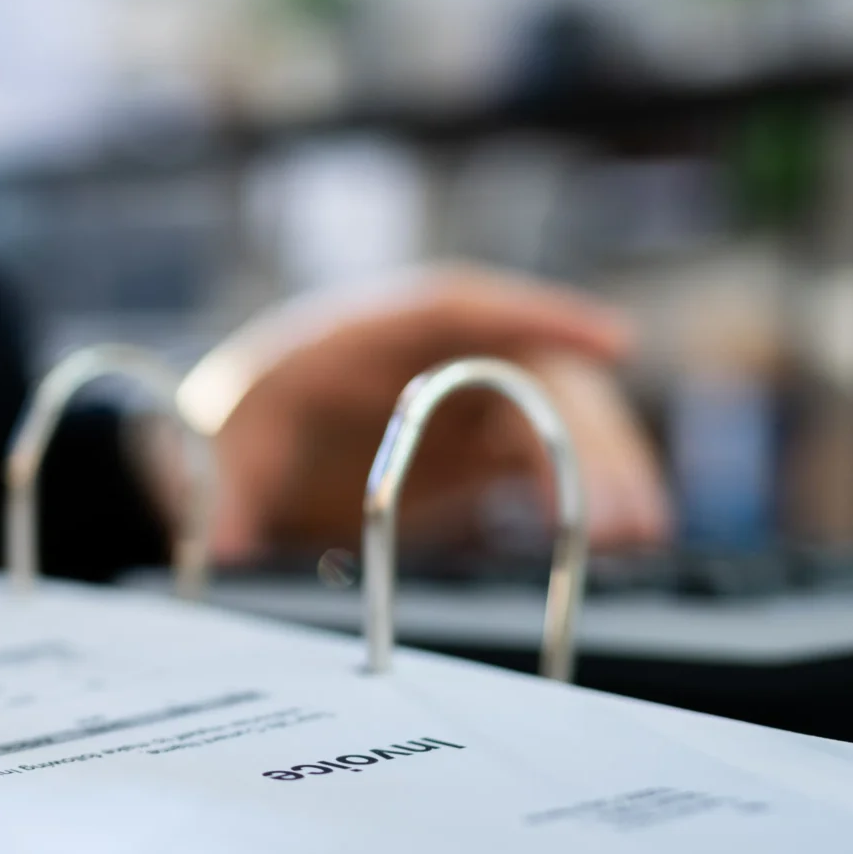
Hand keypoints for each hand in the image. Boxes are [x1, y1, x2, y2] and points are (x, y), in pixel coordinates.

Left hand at [187, 268, 673, 563]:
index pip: (459, 304)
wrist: (229, 453)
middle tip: (622, 507)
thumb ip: (220, 496)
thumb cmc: (230, 431)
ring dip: (600, 468)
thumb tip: (216, 549)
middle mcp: (428, 356)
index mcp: (361, 332)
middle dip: (583, 433)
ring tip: (637, 533)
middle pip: (527, 372)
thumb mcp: (214, 454)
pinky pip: (546, 460)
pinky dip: (582, 492)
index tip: (610, 339)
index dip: (539, 314)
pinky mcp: (479, 450)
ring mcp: (461, 400)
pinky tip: (619, 539)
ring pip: (553, 417)